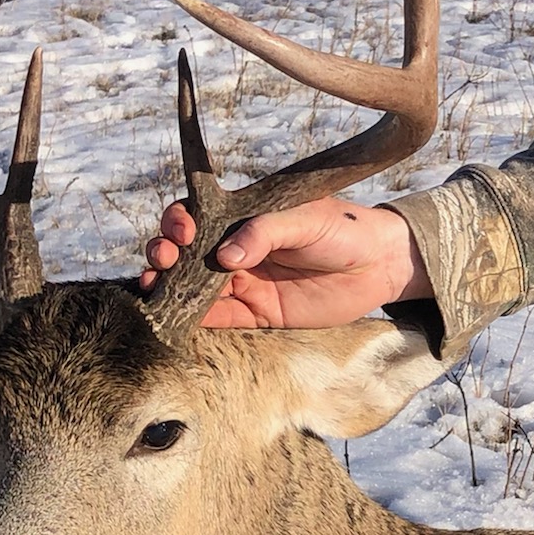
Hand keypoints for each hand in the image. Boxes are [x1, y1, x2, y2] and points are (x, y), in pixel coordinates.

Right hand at [137, 197, 429, 328]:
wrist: (379, 266)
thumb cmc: (344, 230)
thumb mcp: (304, 220)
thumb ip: (264, 233)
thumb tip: (225, 257)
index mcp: (242, 218)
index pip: (196, 215)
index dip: (179, 221)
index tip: (183, 231)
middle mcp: (235, 250)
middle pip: (184, 252)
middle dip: (164, 252)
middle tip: (164, 258)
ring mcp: (242, 282)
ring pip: (191, 285)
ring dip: (167, 286)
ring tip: (154, 287)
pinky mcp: (255, 313)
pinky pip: (215, 318)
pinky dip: (190, 319)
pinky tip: (172, 317)